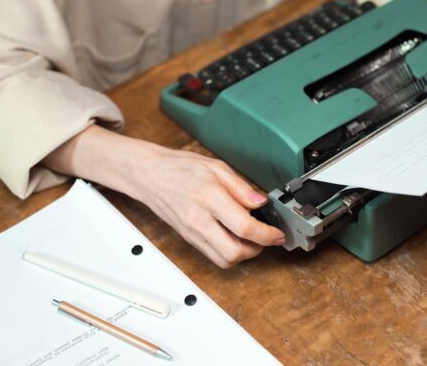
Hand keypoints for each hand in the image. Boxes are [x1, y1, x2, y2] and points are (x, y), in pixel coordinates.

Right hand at [129, 146, 285, 267]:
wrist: (148, 175)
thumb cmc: (178, 167)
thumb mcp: (216, 166)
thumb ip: (241, 187)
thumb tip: (261, 202)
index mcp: (208, 197)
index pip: (244, 227)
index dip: (267, 234)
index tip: (278, 234)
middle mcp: (198, 220)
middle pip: (234, 252)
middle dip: (257, 249)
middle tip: (267, 237)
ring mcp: (191, 233)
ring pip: (224, 260)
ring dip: (243, 255)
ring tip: (251, 238)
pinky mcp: (188, 239)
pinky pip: (213, 256)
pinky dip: (229, 253)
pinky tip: (235, 238)